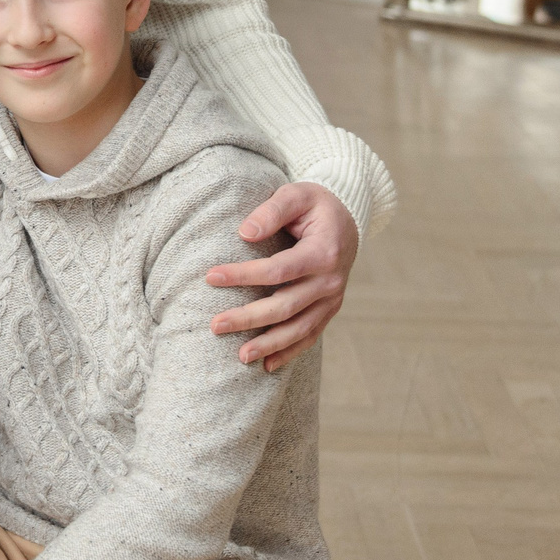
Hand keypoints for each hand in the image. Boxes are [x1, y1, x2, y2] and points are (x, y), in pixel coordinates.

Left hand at [207, 182, 358, 371]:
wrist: (348, 218)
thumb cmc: (315, 205)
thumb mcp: (297, 194)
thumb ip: (272, 211)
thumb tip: (245, 233)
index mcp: (323, 252)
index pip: (278, 270)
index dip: (244, 275)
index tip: (211, 277)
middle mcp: (331, 281)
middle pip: (285, 306)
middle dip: (249, 318)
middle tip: (215, 325)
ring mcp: (332, 299)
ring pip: (299, 328)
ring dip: (269, 345)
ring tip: (240, 356)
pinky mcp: (330, 310)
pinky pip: (310, 335)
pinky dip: (290, 352)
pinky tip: (267, 365)